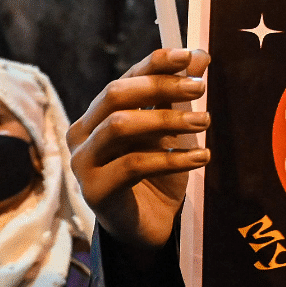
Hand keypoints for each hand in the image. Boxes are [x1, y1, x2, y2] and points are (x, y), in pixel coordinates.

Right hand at [68, 48, 211, 261]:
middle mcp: (82, 136)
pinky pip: (134, 165)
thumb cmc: (157, 178)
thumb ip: (178, 98)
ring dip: (167, 120)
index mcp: (96, 117)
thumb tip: (199, 57)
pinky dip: (172, 158)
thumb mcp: (172, 133)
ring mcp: (83, 164)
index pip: (123, 80)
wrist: (147, 230)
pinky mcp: (95, 191)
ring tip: (203, 122)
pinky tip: (201, 157)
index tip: (190, 57)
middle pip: (116, 96)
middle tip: (200, 88)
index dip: (154, 65)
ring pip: (121, 126)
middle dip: (160, 87)